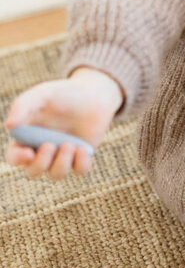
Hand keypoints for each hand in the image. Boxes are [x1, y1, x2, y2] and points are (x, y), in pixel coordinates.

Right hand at [4, 67, 122, 179]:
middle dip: (40, 163)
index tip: (28, 153)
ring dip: (61, 162)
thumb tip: (9, 125)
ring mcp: (62, 156)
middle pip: (33, 171)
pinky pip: (79, 170)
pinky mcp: (81, 157)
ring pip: (56, 174)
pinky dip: (81, 164)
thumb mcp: (41, 94)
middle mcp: (42, 150)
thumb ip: (23, 106)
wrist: (93, 93)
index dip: (18, 159)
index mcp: (27, 137)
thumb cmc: (62, 93)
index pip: (14, 156)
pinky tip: (82, 148)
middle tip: (50, 145)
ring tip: (70, 143)